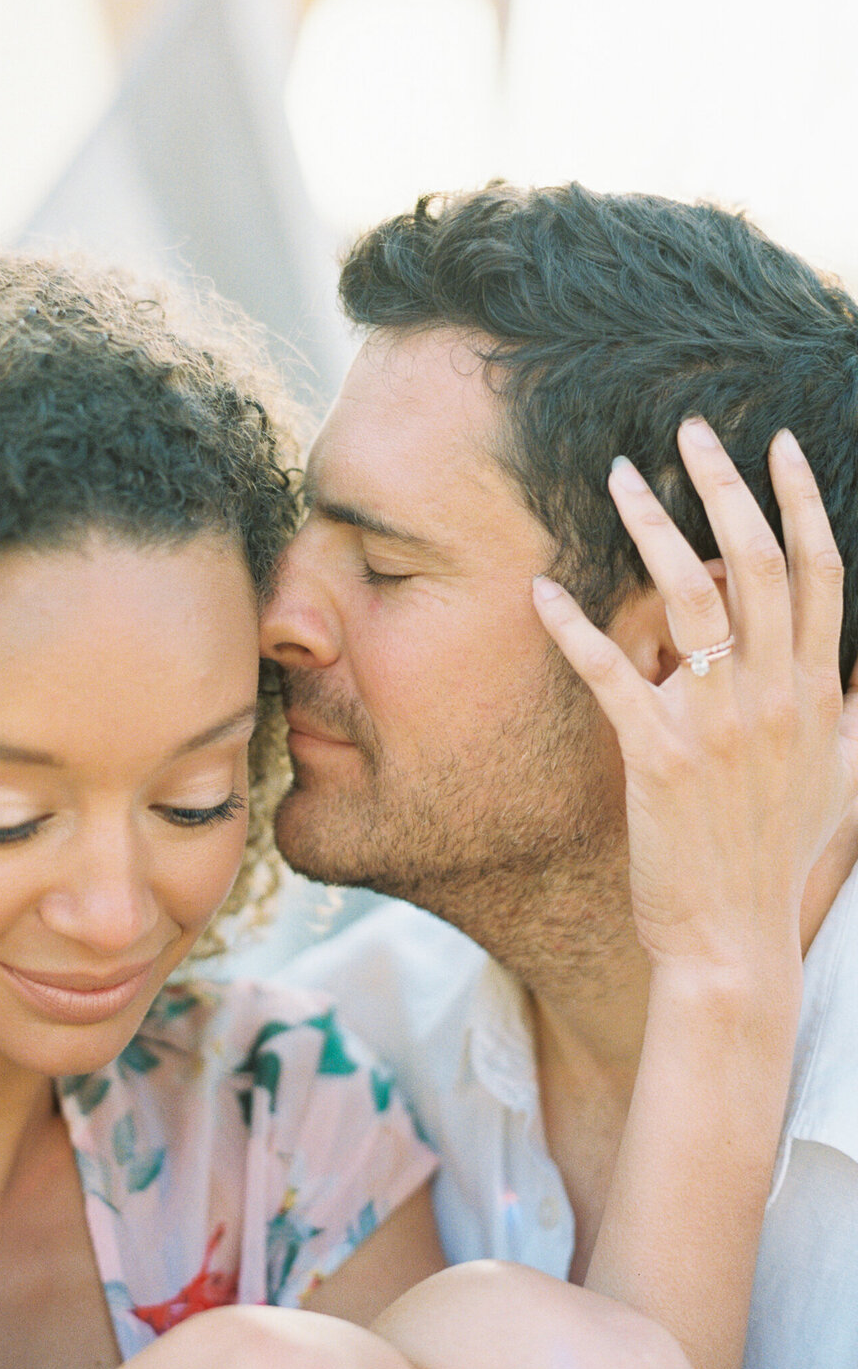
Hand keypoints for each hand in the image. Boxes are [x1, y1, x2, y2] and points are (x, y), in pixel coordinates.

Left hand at [532, 417, 857, 983]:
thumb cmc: (778, 860)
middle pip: (756, 561)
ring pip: (690, 596)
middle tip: (690, 430)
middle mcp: (777, 696)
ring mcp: (719, 724)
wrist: (735, 938)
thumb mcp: (843, 780)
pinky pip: (611, 673)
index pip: (820, 572)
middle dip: (723, 485)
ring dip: (652, 526)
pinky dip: (574, 628)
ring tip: (618, 474)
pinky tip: (540, 592)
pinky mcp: (658, 756)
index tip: (777, 444)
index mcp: (820, 694)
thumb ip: (853, 714)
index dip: (800, 499)